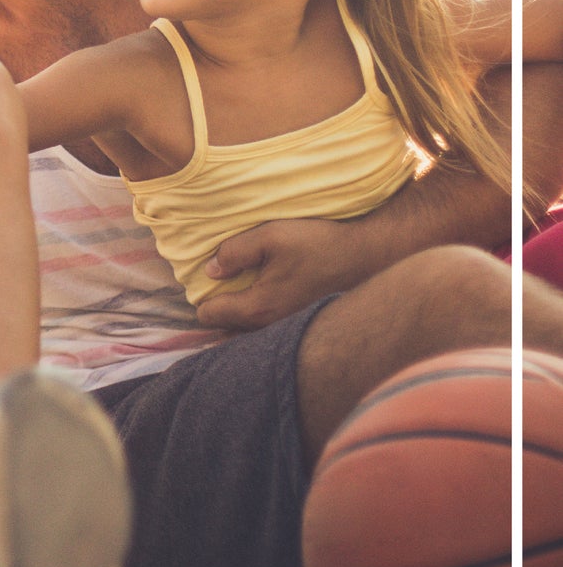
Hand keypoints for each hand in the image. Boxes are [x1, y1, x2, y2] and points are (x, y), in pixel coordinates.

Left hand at [194, 218, 374, 330]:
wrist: (363, 257)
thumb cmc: (317, 245)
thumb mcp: (270, 236)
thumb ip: (234, 252)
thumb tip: (211, 269)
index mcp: (257, 307)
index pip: (209, 315)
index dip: (202, 294)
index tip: (210, 276)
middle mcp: (269, 326)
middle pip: (224, 327)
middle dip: (218, 305)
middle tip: (224, 279)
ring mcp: (285, 330)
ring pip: (244, 330)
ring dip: (236, 312)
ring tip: (241, 285)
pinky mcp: (297, 325)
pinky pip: (264, 328)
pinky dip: (255, 315)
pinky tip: (264, 292)